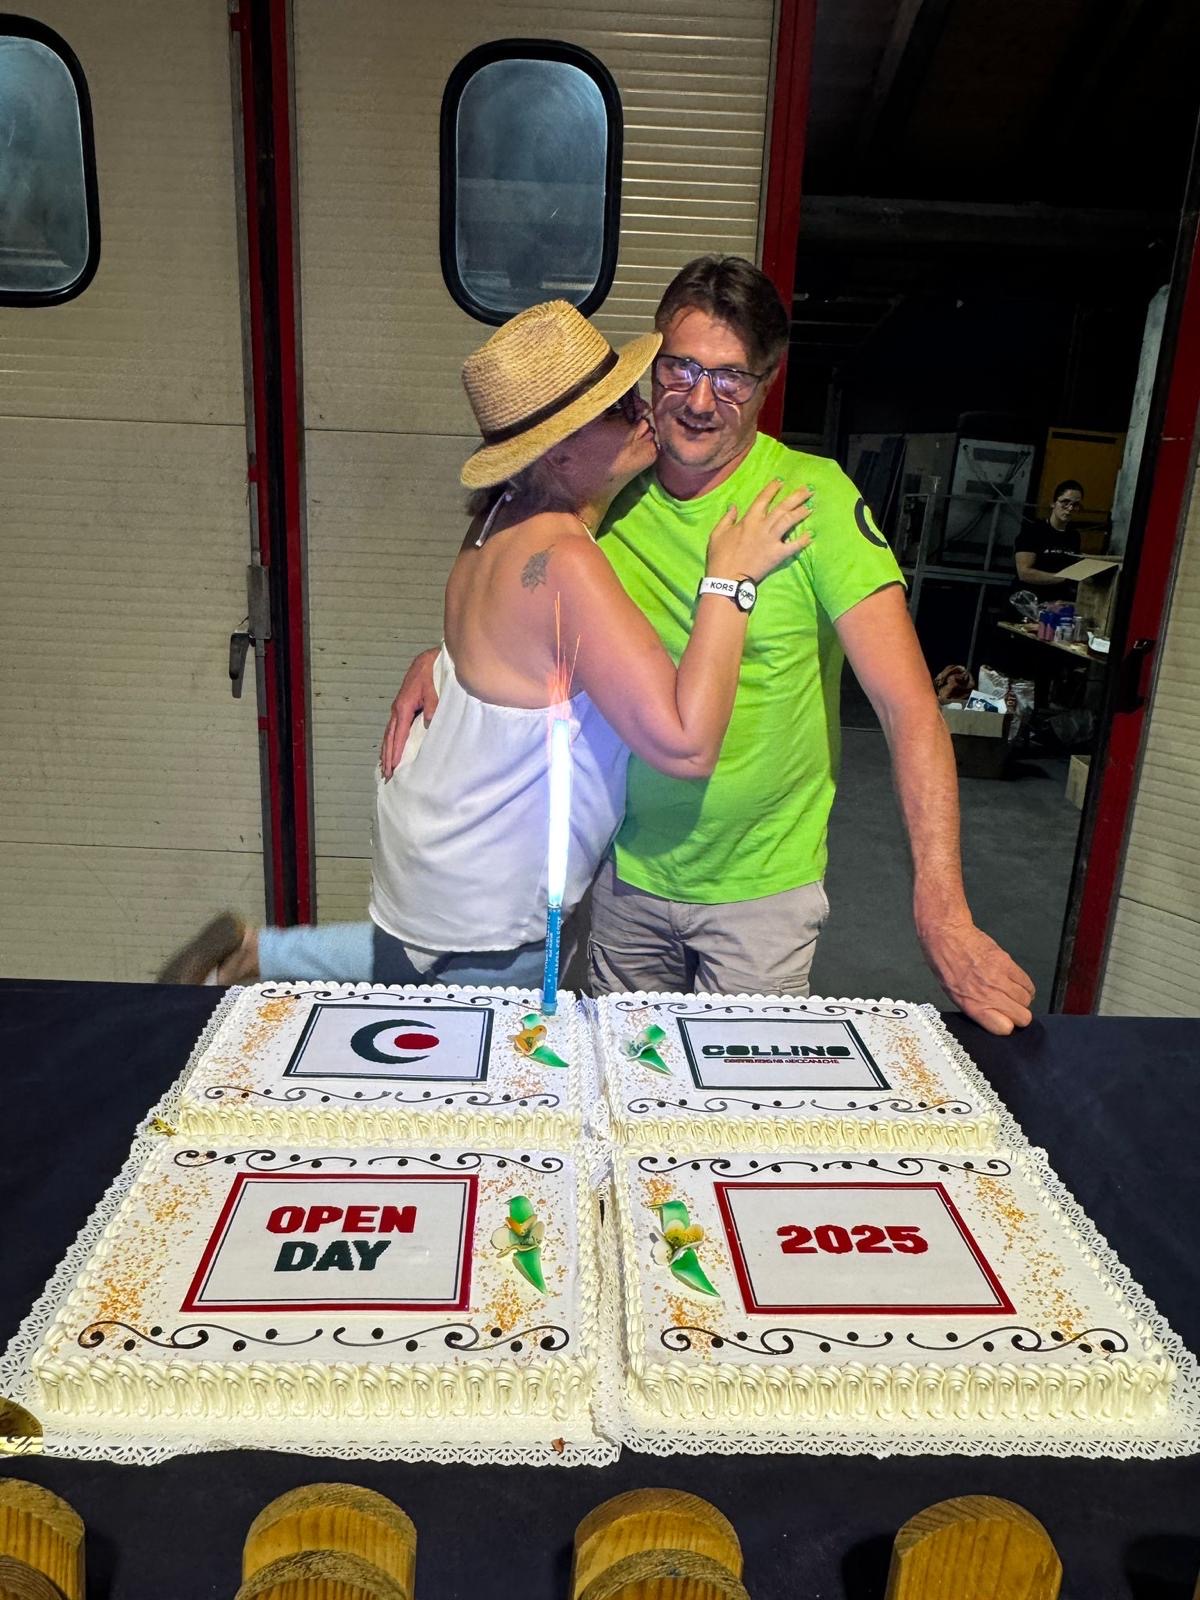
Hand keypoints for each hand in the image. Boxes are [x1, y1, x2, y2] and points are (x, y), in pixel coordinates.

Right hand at [380, 647, 438, 778]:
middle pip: (390, 738)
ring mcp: (398, 708)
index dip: (395, 753)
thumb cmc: (433, 673)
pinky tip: (390, 749)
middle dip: (387, 757)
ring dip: (386, 751)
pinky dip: (390, 741)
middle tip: (387, 775)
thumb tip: (428, 722)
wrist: (429, 660)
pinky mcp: (402, 707)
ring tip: (385, 768)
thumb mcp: (434, 688)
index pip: (399, 735)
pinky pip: (394, 728)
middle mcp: (398, 709)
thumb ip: (432, 705)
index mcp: (404, 706)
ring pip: (389, 734)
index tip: (393, 767)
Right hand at [706, 479, 813, 582]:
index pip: (763, 499)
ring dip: (801, 513)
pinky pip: (793, 546)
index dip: (772, 489)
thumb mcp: (717, 534)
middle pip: (782, 508)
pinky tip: (811, 535)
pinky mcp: (777, 555)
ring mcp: (771, 541)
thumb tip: (733, 506)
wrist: (727, 579)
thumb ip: (727, 519)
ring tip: (811, 506)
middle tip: (808, 489)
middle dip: (796, 497)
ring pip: (789, 522)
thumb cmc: (720, 557)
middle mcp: (762, 527)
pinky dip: (803, 541)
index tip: (781, 481)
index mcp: (748, 520)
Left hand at [917, 917, 1034, 1034]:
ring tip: (1011, 994)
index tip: (1004, 1022)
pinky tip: (1016, 984)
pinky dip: (1025, 986)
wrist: (948, 936)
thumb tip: (993, 1018)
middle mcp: (988, 994)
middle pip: (1022, 1016)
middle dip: (1019, 1016)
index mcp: (972, 1005)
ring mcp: (1000, 979)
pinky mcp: (1007, 963)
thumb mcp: (953, 995)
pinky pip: (1027, 983)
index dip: (1006, 1027)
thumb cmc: (945, 965)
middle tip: (1011, 1009)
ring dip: (1021, 1000)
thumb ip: (975, 1009)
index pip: (1003, 1028)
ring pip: (1027, 1000)